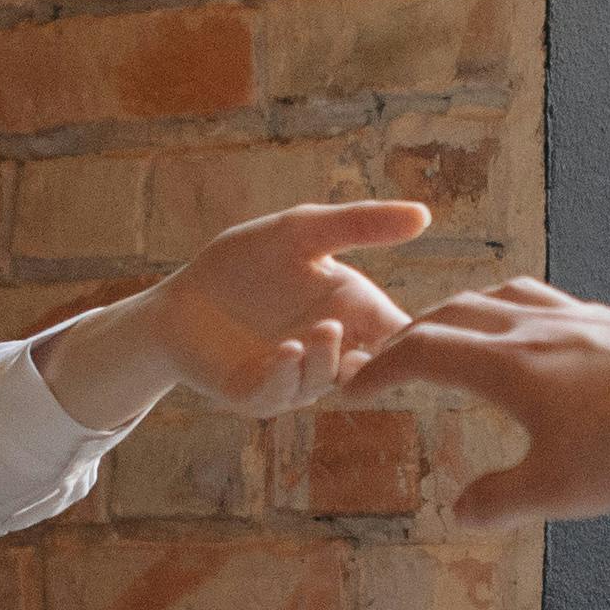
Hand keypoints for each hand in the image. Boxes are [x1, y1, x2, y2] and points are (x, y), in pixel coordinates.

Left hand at [31, 199, 428, 428]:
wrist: (178, 299)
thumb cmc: (243, 263)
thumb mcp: (303, 232)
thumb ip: (360, 225)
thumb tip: (424, 215)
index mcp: (353, 314)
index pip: (402, 333)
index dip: (419, 334)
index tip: (431, 325)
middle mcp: (331, 353)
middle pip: (372, 365)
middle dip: (381, 359)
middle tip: (383, 339)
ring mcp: (295, 379)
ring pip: (325, 381)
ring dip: (327, 360)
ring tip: (322, 330)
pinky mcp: (255, 394)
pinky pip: (279, 393)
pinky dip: (286, 375)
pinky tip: (286, 350)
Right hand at [341, 281, 609, 526]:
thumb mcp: (559, 489)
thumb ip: (501, 500)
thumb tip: (460, 510)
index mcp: (507, 365)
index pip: (423, 352)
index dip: (380, 369)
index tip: (352, 387)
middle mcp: (532, 328)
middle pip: (450, 315)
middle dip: (407, 339)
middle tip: (384, 362)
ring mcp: (572, 318)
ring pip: (495, 297)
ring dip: (454, 314)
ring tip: (444, 334)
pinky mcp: (607, 320)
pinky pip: (538, 300)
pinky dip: (505, 309)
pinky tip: (525, 332)